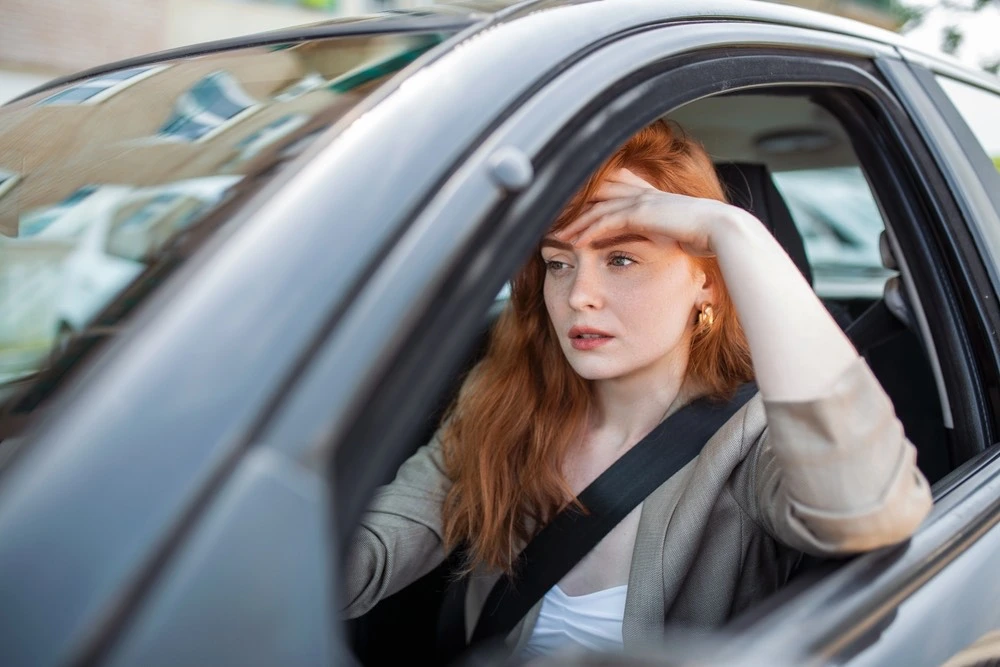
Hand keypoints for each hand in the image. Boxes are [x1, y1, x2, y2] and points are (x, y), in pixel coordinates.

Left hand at [554, 168, 754, 256]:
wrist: (722, 231)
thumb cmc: (706, 237)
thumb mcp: (678, 234)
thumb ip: (662, 236)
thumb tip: (660, 246)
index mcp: (649, 198)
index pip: (610, 196)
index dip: (587, 206)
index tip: (568, 219)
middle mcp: (642, 194)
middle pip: (597, 197)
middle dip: (573, 209)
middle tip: (549, 222)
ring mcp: (641, 201)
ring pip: (597, 208)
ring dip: (574, 222)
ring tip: (555, 235)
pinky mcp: (641, 212)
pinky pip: (607, 221)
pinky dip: (588, 231)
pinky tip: (574, 242)